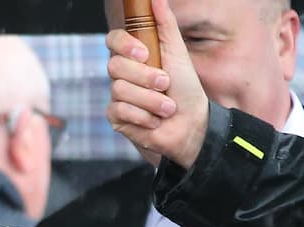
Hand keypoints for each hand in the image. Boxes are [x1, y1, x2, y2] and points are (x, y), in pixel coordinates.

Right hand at [106, 0, 209, 167]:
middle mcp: (123, 74)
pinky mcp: (116, 117)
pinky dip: (143, 116)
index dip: (125, 45)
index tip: (144, 53)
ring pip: (120, 90)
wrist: (190, 123)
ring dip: (150, 100)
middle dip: (145, 77)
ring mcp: (117, 96)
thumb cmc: (185, 89)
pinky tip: (154, 120)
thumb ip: (165, 25)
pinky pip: (120, 110)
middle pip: (115, 66)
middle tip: (165, 84)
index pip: (114, 40)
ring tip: (166, 108)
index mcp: (135, 56)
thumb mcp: (178, 53)